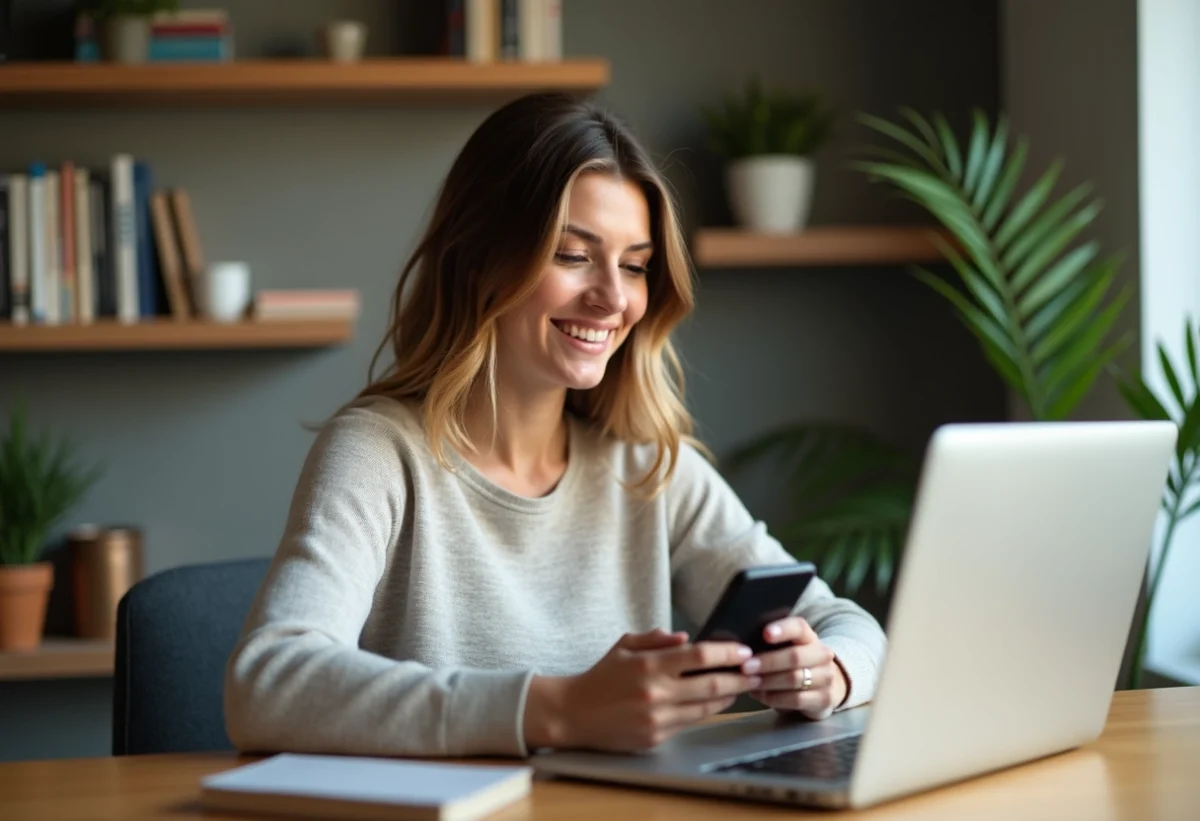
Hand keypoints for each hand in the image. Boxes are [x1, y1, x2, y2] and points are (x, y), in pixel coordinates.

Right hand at [524, 628, 761, 752]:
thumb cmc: (601, 676)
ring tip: (743, 685)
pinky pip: (690, 722)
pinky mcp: (656, 737)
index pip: (699, 657)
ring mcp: (657, 718)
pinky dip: (707, 711)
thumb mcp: (624, 646)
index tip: (744, 651)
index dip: (727, 653)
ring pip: (706, 708)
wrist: (573, 714)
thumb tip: (686, 638)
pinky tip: (717, 702)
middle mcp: (656, 692)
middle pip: (712, 685)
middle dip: (739, 677)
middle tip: (757, 670)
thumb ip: (656, 638)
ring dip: (729, 696)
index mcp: (649, 665)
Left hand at [741, 617, 847, 719]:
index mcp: (809, 637)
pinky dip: (774, 698)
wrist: (824, 686)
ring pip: (795, 679)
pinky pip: (796, 699)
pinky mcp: (824, 699)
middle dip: (768, 662)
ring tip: (749, 683)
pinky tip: (760, 695)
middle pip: (795, 656)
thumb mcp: (785, 649)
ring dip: (768, 682)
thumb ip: (768, 645)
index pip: (799, 627)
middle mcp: (822, 654)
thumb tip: (740, 647)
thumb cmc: (793, 664)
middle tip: (745, 667)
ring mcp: (826, 677)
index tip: (765, 634)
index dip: (783, 629)